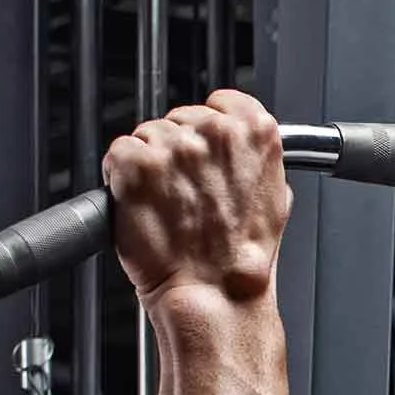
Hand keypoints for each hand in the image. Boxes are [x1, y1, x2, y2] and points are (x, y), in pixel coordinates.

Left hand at [102, 89, 290, 308]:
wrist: (213, 291)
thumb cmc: (241, 257)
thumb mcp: (275, 199)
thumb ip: (258, 160)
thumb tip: (244, 149)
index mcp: (255, 131)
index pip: (220, 103)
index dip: (207, 130)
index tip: (205, 155)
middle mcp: (215, 132)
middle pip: (179, 119)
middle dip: (176, 150)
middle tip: (185, 192)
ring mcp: (174, 146)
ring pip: (148, 136)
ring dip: (149, 166)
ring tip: (166, 203)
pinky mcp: (136, 163)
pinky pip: (119, 154)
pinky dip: (122, 178)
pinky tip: (144, 203)